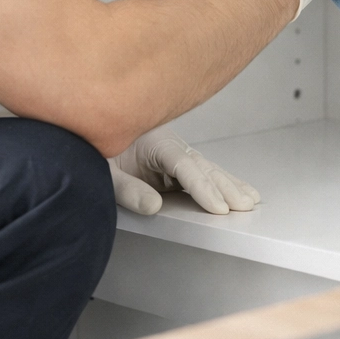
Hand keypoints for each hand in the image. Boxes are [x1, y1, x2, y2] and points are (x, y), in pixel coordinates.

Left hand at [109, 126, 260, 215]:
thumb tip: (154, 207)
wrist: (89, 131)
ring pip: (207, 167)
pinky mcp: (174, 162)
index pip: (184, 165)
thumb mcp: (105, 172)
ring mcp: (174, 152)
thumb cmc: (94, 149)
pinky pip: (202, 171)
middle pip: (202, 165)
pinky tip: (237, 189)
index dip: (203, 188)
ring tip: (250, 200)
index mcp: (154, 142)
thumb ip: (127, 190)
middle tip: (244, 206)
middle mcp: (169, 144)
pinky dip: (221, 181)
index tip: (219, 207)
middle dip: (225, 186)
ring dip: (229, 184)